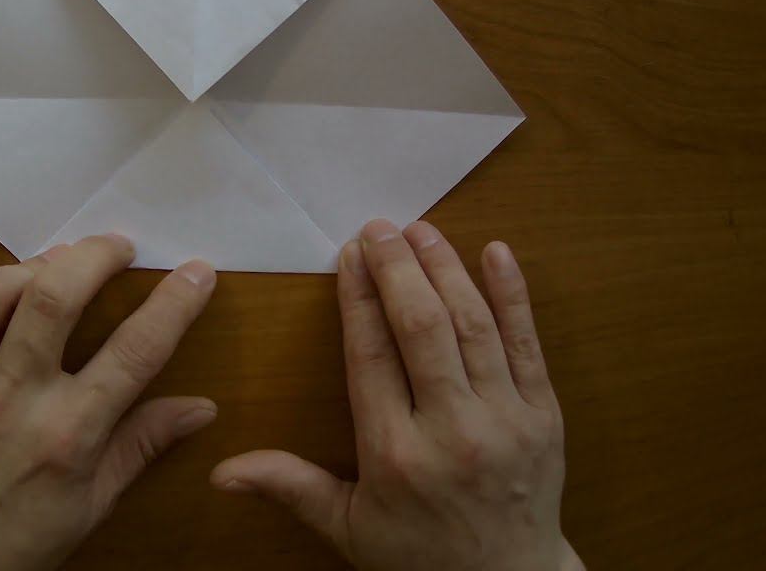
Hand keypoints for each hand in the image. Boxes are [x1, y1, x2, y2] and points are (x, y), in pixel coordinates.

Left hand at [0, 228, 217, 570]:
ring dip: (26, 264)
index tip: (197, 272)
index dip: (174, 305)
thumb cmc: (19, 537)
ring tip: (54, 263)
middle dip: (94, 257)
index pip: (134, 352)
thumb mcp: (94, 502)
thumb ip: (144, 444)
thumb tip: (203, 407)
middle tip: (117, 247)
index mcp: (66, 433)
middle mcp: (11, 398)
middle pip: (54, 299)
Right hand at [211, 219, 582, 570]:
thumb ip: (289, 486)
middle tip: (380, 228)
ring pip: (472, 326)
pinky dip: (514, 295)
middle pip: (422, 329)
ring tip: (421, 230)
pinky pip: (529, 345)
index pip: (371, 356)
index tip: (349, 254)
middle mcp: (450, 430)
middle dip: (399, 269)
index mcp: (394, 453)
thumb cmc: (419, 555)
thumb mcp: (347, 528)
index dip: (358, 298)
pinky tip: (495, 252)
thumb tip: (220, 473)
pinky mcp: (545, 415)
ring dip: (446, 269)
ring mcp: (505, 419)